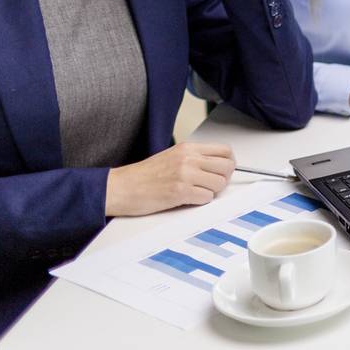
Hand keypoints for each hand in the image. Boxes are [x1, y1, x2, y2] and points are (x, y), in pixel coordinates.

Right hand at [106, 142, 236, 216]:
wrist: (121, 187)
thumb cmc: (143, 175)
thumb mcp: (172, 156)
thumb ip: (194, 159)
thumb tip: (216, 167)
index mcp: (188, 148)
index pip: (225, 151)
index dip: (228, 163)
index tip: (222, 172)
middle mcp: (189, 158)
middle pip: (227, 167)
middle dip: (223, 179)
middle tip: (211, 185)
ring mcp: (185, 174)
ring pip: (220, 183)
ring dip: (212, 191)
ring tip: (197, 192)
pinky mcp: (180, 191)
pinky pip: (207, 197)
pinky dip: (201, 201)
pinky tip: (188, 199)